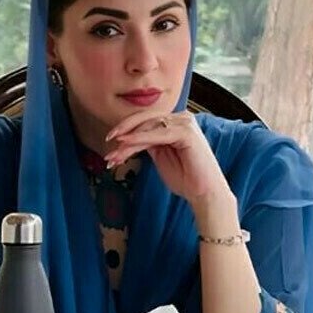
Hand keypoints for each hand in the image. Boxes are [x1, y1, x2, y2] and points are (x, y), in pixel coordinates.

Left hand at [104, 111, 230, 204]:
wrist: (204, 194)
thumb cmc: (185, 178)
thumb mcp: (159, 156)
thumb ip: (147, 144)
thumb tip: (124, 140)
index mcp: (175, 122)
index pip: (146, 121)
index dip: (127, 128)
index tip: (110, 141)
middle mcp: (181, 118)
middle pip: (146, 119)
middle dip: (124, 130)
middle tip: (108, 140)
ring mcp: (185, 123)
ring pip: (149, 127)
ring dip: (129, 139)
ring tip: (115, 152)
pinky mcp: (187, 132)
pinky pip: (157, 134)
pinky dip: (139, 138)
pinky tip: (126, 144)